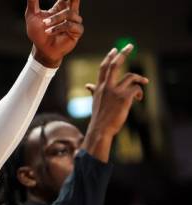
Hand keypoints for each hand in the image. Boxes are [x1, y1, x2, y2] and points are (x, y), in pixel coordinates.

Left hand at [26, 0, 83, 66]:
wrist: (41, 49)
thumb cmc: (37, 33)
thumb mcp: (32, 15)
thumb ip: (33, 2)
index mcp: (61, 7)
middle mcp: (70, 13)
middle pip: (75, 0)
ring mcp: (75, 22)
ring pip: (69, 13)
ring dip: (56, 19)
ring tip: (45, 25)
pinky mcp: (77, 31)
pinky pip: (70, 25)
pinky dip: (59, 27)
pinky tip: (49, 32)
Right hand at [82, 44, 148, 161]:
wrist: (100, 129)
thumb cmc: (99, 117)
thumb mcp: (95, 101)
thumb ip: (93, 91)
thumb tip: (87, 85)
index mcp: (99, 87)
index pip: (103, 68)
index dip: (109, 57)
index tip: (114, 50)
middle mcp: (106, 87)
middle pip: (115, 65)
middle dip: (123, 53)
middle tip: (130, 46)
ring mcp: (115, 92)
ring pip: (131, 77)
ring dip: (140, 79)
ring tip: (145, 82)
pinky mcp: (124, 98)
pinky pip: (136, 88)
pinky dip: (140, 92)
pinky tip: (139, 98)